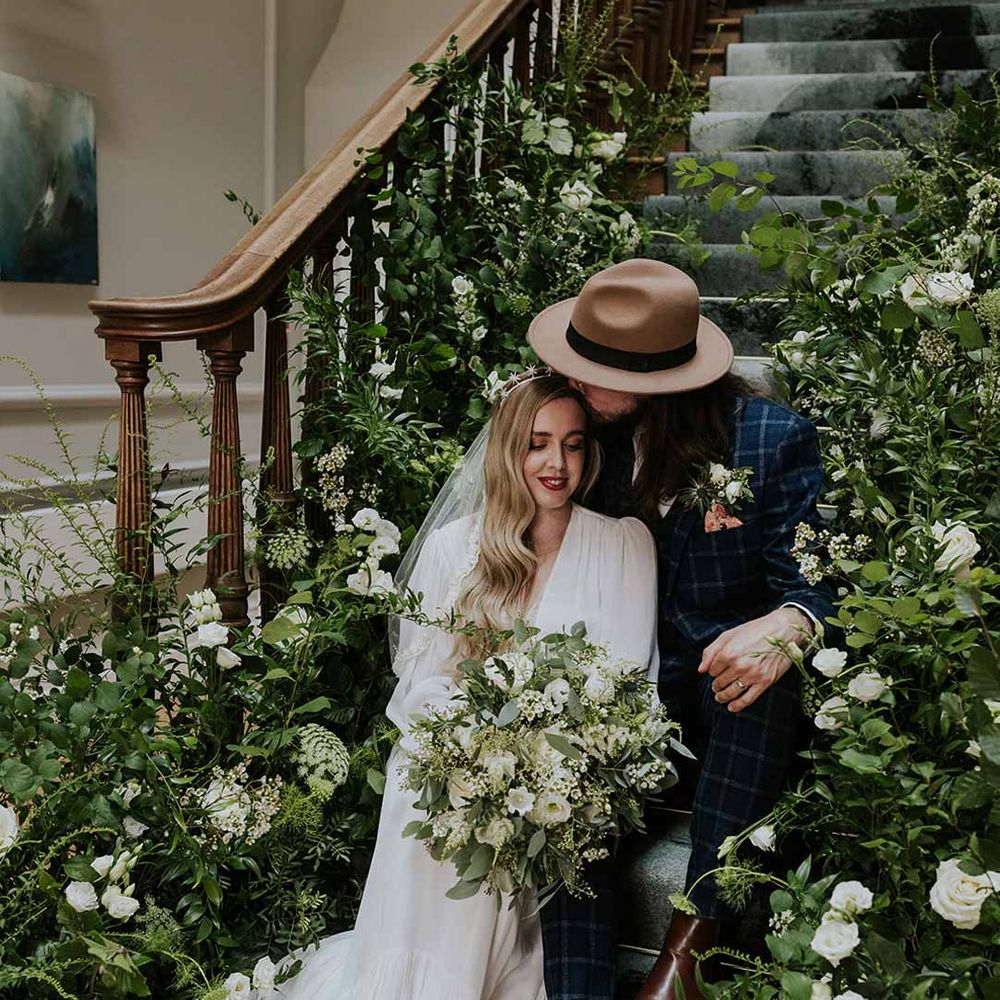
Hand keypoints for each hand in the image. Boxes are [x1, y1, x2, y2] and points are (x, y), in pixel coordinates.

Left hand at [697, 607, 812, 712]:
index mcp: (728, 652)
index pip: (712, 671)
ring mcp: (753, 675)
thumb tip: (701, 669)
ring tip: (719, 697)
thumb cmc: (754, 630)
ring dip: (722, 696)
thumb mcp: (728, 635)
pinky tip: (731, 707)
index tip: (716, 670)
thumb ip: (711, 651)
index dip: (712, 671)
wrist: (783, 631)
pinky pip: (748, 699)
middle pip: (720, 682)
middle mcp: (739, 665)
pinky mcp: (765, 682)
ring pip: (731, 692)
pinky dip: (737, 705)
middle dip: (716, 685)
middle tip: (716, 685)